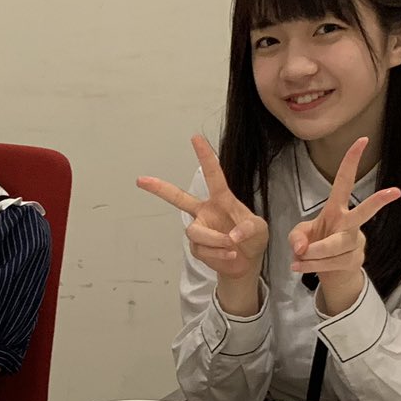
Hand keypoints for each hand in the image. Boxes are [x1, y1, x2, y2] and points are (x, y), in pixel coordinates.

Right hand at [137, 135, 268, 284]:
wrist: (247, 262)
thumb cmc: (253, 238)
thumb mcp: (260, 229)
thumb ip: (249, 228)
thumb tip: (232, 235)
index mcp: (221, 200)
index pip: (213, 176)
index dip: (205, 157)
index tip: (195, 138)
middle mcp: (205, 212)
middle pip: (178, 198)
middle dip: (159, 188)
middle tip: (141, 180)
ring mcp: (199, 230)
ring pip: (196, 233)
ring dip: (216, 241)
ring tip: (232, 246)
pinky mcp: (196, 248)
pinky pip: (202, 250)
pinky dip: (219, 255)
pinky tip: (230, 255)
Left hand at [287, 136, 400, 305]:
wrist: (330, 273)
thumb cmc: (313, 245)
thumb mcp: (299, 236)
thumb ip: (296, 237)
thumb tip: (301, 249)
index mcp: (336, 208)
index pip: (344, 181)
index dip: (351, 161)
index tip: (363, 140)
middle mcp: (349, 223)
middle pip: (363, 213)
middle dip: (377, 202)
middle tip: (395, 192)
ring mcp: (355, 242)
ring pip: (335, 246)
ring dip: (312, 254)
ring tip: (298, 259)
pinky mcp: (354, 260)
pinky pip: (331, 263)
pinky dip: (311, 266)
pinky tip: (300, 266)